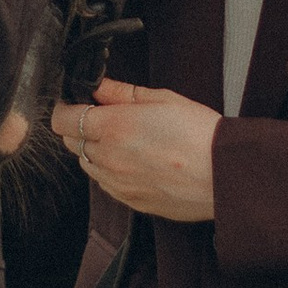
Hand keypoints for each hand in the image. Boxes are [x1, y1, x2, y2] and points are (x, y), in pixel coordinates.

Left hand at [69, 77, 217, 224]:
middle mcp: (108, 157)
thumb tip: (99, 86)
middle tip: (103, 118)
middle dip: (78, 128)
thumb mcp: (162, 99)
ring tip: (123, 141)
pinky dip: (109, 171)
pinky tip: (133, 161)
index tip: (76, 103)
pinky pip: (105, 184)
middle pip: (70, 142)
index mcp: (113, 127)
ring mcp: (117, 183)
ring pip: (86, 164)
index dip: (66, 108)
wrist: (224, 176)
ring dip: (93, 151)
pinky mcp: (129, 201)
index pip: (63, 120)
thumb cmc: (199, 134)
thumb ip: (123, 92)